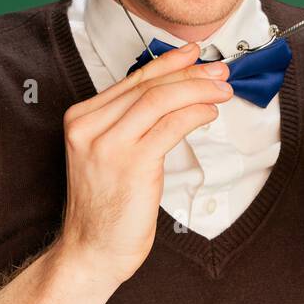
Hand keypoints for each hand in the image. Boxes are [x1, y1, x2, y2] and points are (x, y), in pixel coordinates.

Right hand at [58, 41, 232, 283]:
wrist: (93, 250)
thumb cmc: (106, 205)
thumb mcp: (108, 153)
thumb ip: (129, 122)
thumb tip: (172, 90)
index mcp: (81, 119)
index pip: (132, 80)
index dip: (168, 63)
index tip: (193, 53)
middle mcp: (89, 127)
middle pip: (148, 86)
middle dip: (190, 74)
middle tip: (219, 72)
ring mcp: (108, 145)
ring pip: (160, 100)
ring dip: (198, 90)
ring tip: (222, 91)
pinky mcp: (132, 164)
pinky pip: (170, 126)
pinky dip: (195, 114)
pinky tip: (209, 114)